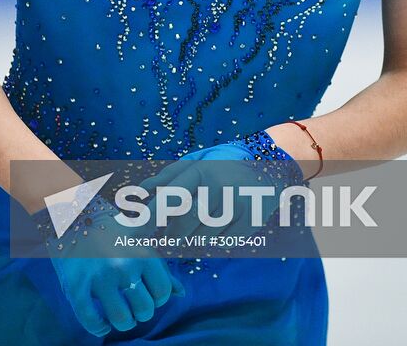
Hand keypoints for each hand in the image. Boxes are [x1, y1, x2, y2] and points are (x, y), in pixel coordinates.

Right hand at [34, 195, 185, 336]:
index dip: (157, 299)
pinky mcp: (76, 286)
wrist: (73, 217)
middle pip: (144, 309)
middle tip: (134, 306)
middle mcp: (123, 266)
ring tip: (121, 315)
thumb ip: (161, 269)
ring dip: (123, 322)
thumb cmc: (111, 232)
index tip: (149, 295)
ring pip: (121, 318)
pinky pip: (90, 320)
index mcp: (142, 253)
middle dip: (141, 313)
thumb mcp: (139, 244)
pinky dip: (98, 328)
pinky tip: (102, 324)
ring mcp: (99, 277)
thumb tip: (181, 293)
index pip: (162, 292)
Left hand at [141, 131, 304, 242]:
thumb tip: (140, 190)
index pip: (171, 199)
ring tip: (192, 235)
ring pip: (202, 238)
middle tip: (166, 242)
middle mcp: (219, 186)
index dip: (152, 218)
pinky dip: (214, 244)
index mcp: (202, 170)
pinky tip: (215, 234)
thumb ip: (169, 176)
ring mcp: (236, 204)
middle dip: (171, 237)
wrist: (269, 165)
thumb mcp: (197, 161)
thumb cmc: (223, 164)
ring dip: (192, 242)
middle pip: (184, 223)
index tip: (137, 233)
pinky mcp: (251, 221)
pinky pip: (223, 245)